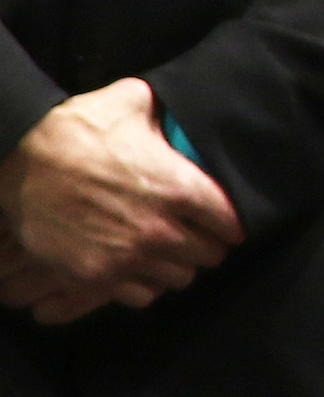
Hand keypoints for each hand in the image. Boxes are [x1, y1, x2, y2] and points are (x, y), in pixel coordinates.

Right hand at [2, 79, 240, 320]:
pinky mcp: (95, 277)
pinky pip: (141, 295)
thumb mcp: (132, 101)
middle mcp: (160, 228)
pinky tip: (139, 268)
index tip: (224, 222)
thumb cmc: (76, 129)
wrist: (17, 161)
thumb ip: (165, 109)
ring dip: (177, 266)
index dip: (229, 222)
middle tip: (195, 237)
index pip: (229, 221)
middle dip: (205, 245)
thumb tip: (179, 107)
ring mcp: (127, 257)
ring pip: (178, 278)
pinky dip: (145, 284)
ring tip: (168, 253)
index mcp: (178, 187)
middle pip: (208, 254)